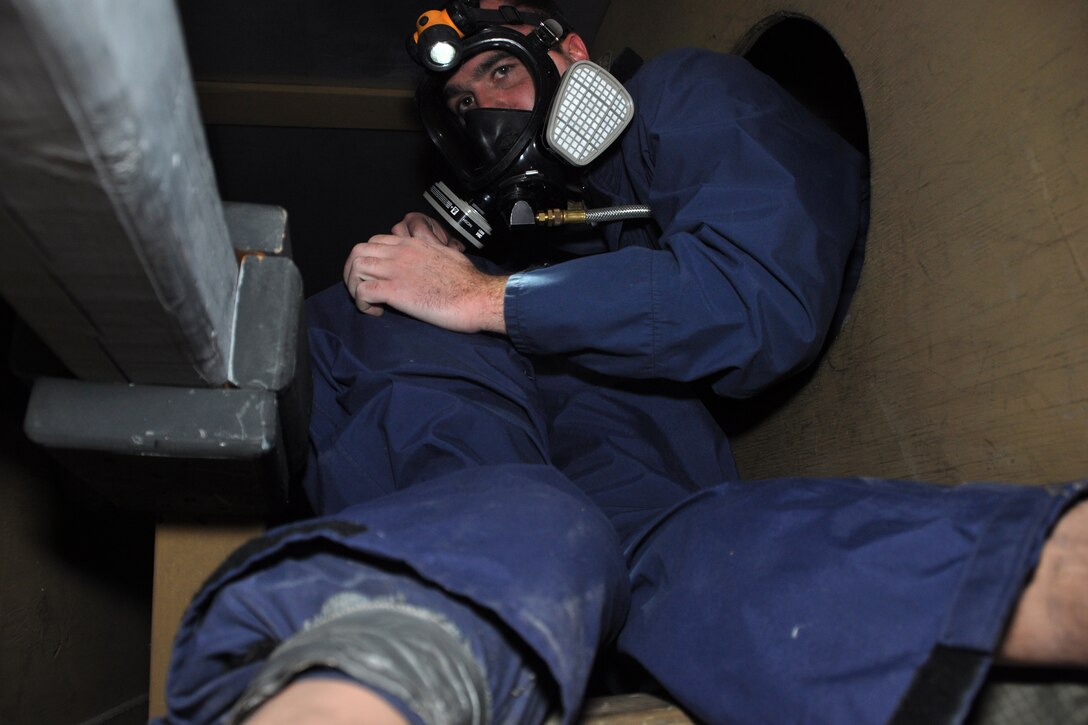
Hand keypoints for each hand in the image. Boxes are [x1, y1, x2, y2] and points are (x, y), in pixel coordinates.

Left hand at [342, 218, 506, 333]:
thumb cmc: (468, 280)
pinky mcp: (395, 291)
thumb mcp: (447, 254)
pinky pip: (362, 292)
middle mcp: (400, 253)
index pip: (375, 241)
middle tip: (361, 289)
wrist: (476, 296)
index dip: (369, 258)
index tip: (376, 275)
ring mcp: (396, 270)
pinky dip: (362, 303)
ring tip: (366, 302)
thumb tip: (430, 255)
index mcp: (412, 244)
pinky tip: (375, 311)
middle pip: (358, 251)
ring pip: (355, 268)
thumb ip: (431, 250)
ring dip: (353, 286)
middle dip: (353, 271)